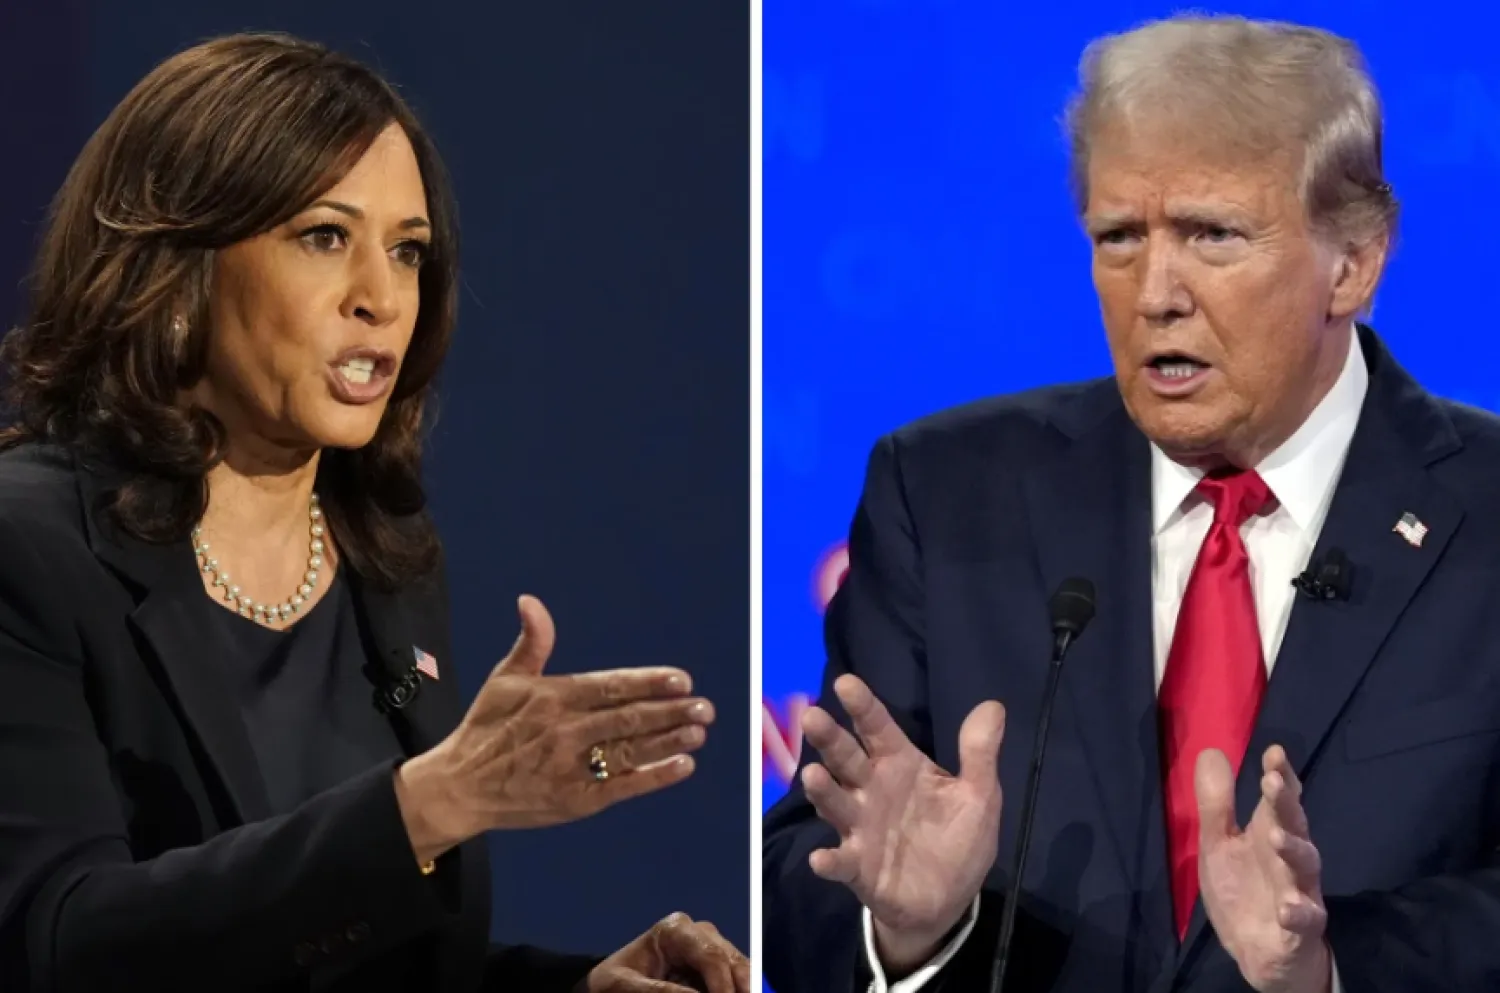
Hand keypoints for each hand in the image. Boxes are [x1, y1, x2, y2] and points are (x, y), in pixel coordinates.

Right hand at [400, 596, 712, 849]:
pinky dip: (654, 777)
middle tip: (704, 706)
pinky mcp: (574, 800)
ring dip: (669, 741)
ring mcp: (570, 768)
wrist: (458, 787)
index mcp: (553, 698)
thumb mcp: (504, 679)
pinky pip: (622, 788)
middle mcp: (564, 731)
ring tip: (699, 732)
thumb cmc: (485, 728)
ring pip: (630, 752)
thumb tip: (530, 602)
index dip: (648, 682)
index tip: (681, 679)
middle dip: (671, 712)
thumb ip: (532, 642)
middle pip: (628, 719)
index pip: (611, 686)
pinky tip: (682, 766)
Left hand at [580, 913, 749, 992]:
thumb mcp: (626, 988)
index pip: (711, 956)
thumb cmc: (613, 982)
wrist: (609, 985)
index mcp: (675, 930)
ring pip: (740, 971)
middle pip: (732, 961)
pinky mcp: (712, 969)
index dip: (724, 985)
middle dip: (743, 987)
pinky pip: (734, 982)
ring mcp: (709, 950)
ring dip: (744, 988)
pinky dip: (735, 989)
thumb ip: (660, 992)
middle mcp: (699, 934)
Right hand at [799, 674, 1004, 971]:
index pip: (878, 728)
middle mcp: (871, 790)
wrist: (947, 901)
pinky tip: (822, 859)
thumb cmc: (957, 838)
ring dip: (823, 790)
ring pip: (836, 803)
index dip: (863, 706)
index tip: (845, 682)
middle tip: (813, 716)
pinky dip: (830, 861)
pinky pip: (840, 861)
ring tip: (813, 776)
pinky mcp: (857, 867)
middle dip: (829, 738)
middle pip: (846, 758)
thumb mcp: (978, 796)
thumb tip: (994, 705)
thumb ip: (979, 753)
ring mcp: (860, 828)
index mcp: (899, 765)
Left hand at [1197, 745, 1331, 992]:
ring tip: (1276, 837)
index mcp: (1269, 833)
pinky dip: (1299, 912)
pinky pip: (1306, 919)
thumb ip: (1216, 803)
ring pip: (1306, 866)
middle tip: (1273, 781)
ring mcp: (1299, 891)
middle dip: (1286, 803)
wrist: (1258, 953)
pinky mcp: (1301, 927)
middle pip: (1294, 824)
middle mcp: (1289, 857)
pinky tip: (1288, 908)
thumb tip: (1211, 750)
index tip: (1274, 752)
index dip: (1280, 775)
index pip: (1279, 799)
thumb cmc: (1242, 890)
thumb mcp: (1218, 844)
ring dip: (1293, 850)